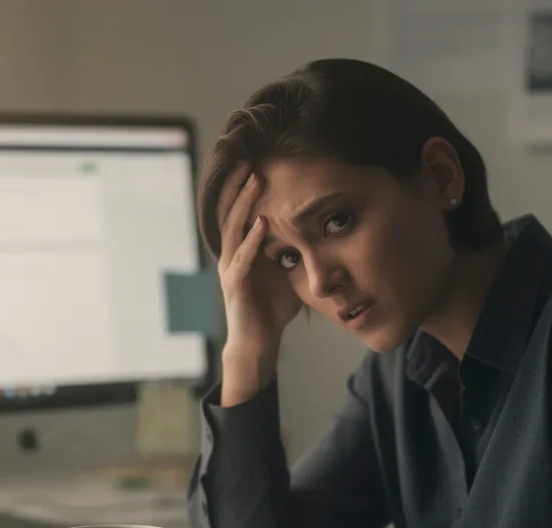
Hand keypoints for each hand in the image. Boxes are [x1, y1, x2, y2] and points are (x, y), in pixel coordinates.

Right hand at [214, 165, 302, 369]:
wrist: (258, 342)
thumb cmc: (272, 309)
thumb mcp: (288, 271)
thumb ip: (295, 250)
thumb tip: (321, 230)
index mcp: (241, 250)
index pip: (239, 212)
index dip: (244, 189)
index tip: (255, 163)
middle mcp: (231, 254)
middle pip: (231, 212)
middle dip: (240, 186)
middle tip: (250, 160)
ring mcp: (231, 268)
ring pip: (234, 228)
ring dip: (245, 203)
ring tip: (254, 180)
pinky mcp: (235, 285)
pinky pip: (242, 258)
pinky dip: (252, 240)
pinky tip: (262, 225)